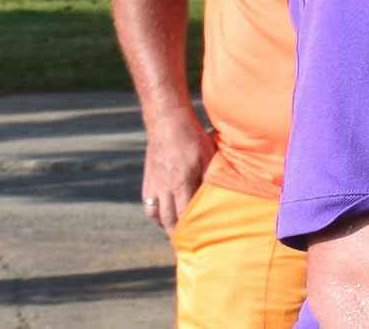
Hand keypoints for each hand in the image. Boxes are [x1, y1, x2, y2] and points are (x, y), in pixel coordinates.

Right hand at [140, 114, 214, 231]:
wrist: (167, 123)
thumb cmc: (193, 139)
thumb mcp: (209, 157)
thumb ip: (212, 178)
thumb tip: (220, 195)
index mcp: (180, 183)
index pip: (184, 215)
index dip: (190, 230)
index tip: (198, 240)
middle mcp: (163, 188)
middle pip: (168, 220)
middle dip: (177, 234)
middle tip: (187, 245)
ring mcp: (153, 185)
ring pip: (156, 215)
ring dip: (166, 226)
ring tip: (176, 234)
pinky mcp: (148, 182)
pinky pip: (149, 206)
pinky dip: (157, 215)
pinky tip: (165, 218)